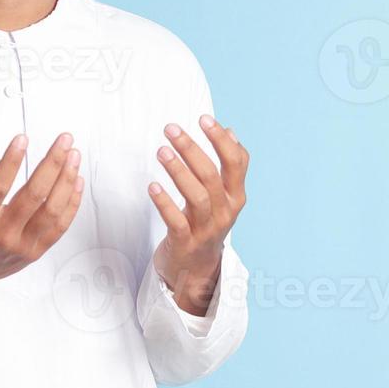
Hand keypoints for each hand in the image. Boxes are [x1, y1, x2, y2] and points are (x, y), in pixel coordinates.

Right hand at [0, 132, 83, 316]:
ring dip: (66, 180)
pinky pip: (59, 228)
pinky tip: (76, 181)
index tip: (22, 138)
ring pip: (51, 211)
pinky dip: (71, 204)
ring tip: (73, 155)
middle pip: (33, 196)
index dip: (11, 160)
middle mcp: (0, 236)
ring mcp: (20, 247)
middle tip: (64, 139)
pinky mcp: (33, 253)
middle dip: (52, 163)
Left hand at [148, 114, 248, 315]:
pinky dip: (164, 202)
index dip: (221, 140)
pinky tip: (152, 185)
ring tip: (161, 151)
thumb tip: (230, 130)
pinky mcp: (186, 243)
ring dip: (178, 171)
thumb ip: (229, 167)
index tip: (203, 119)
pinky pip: (175, 220)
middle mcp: (225, 212)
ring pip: (196, 196)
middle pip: (212, 176)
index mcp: (236, 197)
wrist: (197, 269)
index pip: (236, 162)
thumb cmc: (207, 223)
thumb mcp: (225, 197)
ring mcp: (206, 229)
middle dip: (191, 149)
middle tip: (170, 129)